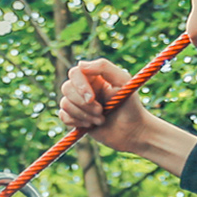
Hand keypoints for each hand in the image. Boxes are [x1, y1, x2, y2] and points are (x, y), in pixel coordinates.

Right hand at [56, 58, 196, 177]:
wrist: (133, 132)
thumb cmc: (131, 105)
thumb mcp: (123, 81)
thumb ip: (104, 67)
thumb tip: (80, 64)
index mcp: (94, 77)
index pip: (75, 73)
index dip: (79, 85)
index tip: (91, 98)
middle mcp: (84, 88)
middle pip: (66, 88)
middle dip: (82, 104)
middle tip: (101, 111)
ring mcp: (79, 104)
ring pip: (65, 103)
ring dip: (83, 114)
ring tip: (100, 120)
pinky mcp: (76, 118)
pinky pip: (63, 116)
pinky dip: (76, 122)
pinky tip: (91, 126)